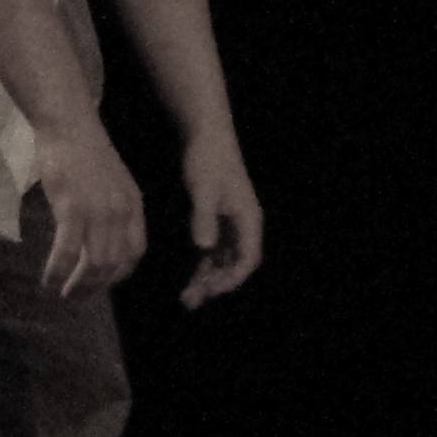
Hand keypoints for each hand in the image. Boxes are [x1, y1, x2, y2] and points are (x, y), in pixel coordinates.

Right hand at [35, 122, 146, 295]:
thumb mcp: (113, 183)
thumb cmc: (86, 152)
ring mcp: (99, 212)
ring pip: (94, 263)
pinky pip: (67, 252)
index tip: (104, 284)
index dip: (120, 273)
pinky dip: (57, 271)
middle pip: (115, 263)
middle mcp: (122, 213)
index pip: (136, 251)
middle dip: (96, 287)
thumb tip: (103, 238)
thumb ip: (114, 210)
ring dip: (78, 285)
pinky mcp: (72, 210)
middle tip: (78, 298)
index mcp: (135, 206)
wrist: (69, 126)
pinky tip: (48, 280)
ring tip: (63, 294)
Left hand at [180, 131, 264, 309]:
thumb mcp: (204, 188)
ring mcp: (232, 225)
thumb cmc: (208, 159)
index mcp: (248, 219)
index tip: (211, 290)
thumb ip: (204, 217)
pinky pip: (214, 253)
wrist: (205, 136)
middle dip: (217, 285)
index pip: (248, 259)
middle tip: (192, 300)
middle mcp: (244, 226)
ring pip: (224, 262)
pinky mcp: (218, 222)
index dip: (232, 279)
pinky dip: (203, 268)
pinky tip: (190, 281)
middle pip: (236, 266)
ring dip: (209, 280)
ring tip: (187, 298)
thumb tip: (204, 247)